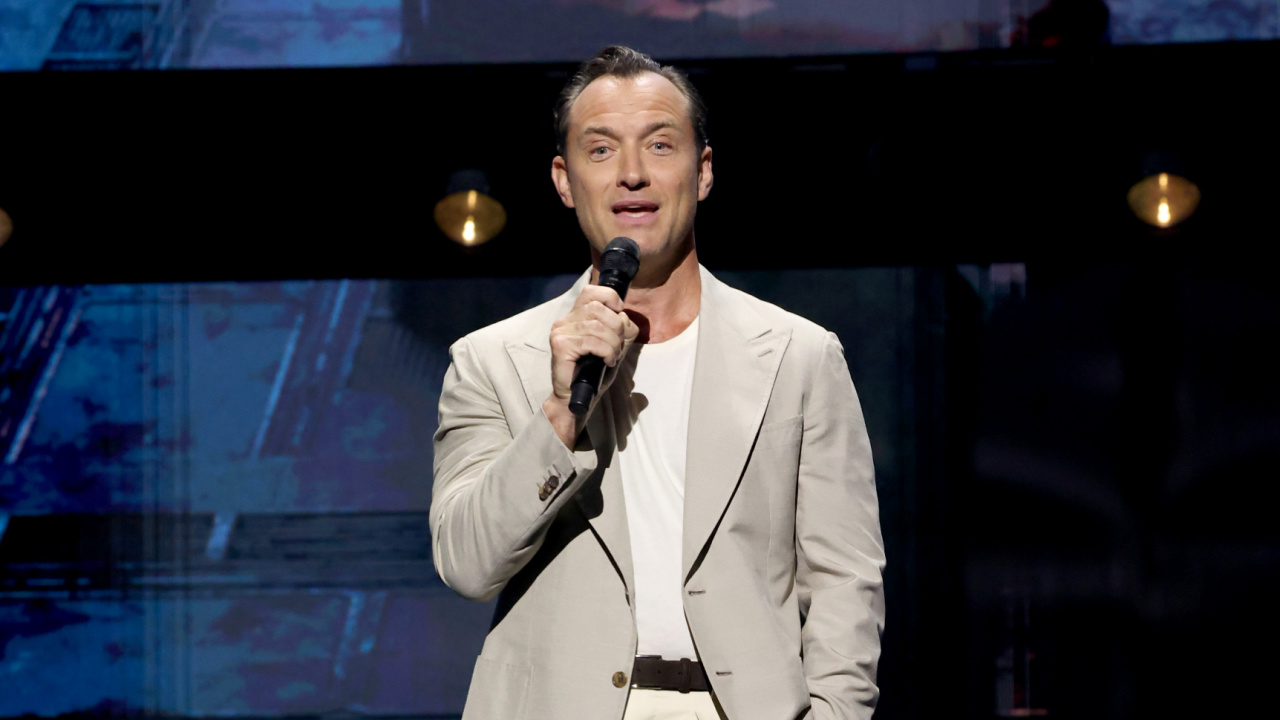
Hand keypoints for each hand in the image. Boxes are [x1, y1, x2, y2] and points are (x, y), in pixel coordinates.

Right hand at [543, 285, 637, 445]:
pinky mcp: (561, 345)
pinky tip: (606, 362)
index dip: (610, 299)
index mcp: (576, 316)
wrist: (576, 399)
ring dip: (613, 343)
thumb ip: (622, 331)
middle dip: (616, 327)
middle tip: (618, 346)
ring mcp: (560, 332)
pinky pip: (591, 341)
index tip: (619, 318)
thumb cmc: (594, 373)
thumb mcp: (614, 347)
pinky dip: (606, 351)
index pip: (592, 291)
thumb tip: (627, 320)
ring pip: (596, 325)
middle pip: (598, 307)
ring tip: (612, 357)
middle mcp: (565, 320)